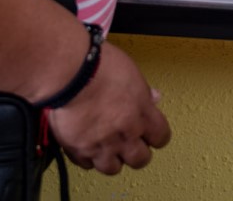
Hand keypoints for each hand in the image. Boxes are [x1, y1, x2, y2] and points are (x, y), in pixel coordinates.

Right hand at [46, 41, 170, 174]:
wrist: (71, 72)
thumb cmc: (99, 65)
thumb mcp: (131, 73)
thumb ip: (143, 92)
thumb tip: (153, 97)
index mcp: (142, 112)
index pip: (161, 137)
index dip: (156, 137)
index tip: (150, 134)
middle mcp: (126, 133)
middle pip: (140, 160)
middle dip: (136, 153)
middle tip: (129, 144)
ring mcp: (103, 144)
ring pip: (113, 168)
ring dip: (111, 159)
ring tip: (106, 147)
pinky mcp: (79, 150)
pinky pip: (87, 164)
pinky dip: (86, 157)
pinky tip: (86, 144)